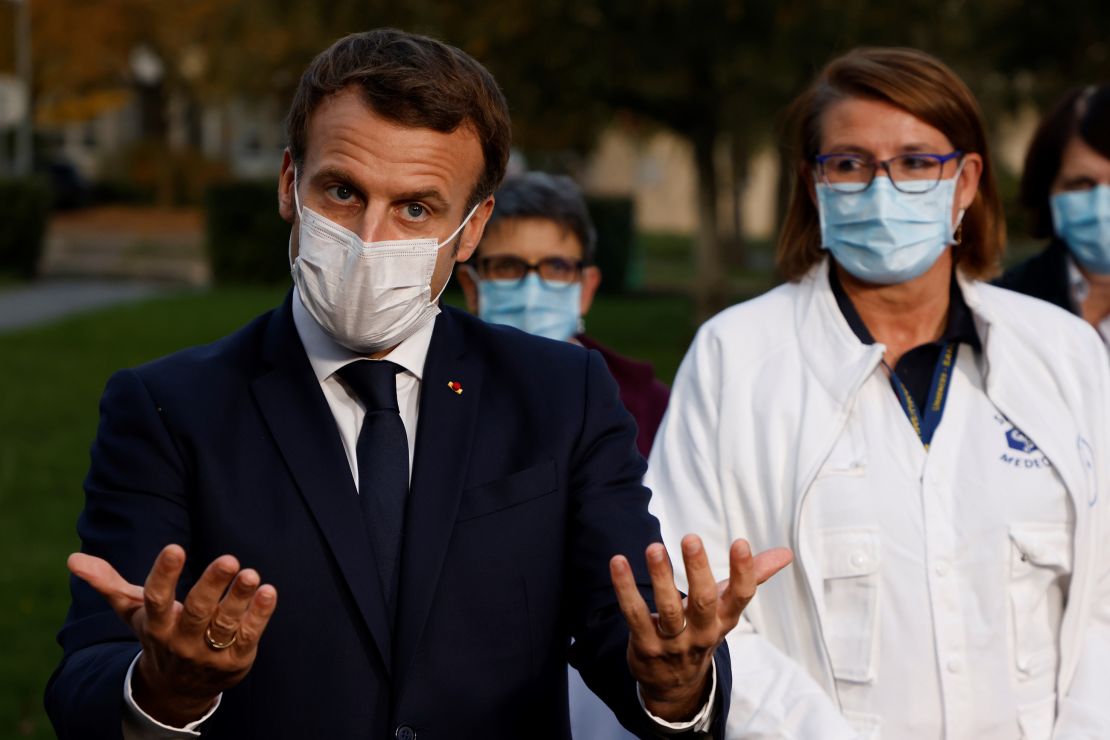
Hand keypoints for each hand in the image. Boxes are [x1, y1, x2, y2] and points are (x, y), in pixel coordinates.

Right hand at [67, 544, 276, 726]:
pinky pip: (249, 636)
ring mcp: (209, 652)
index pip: (156, 599)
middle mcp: (181, 640)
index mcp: (156, 625)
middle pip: (197, 611)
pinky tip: (268, 591)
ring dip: (239, 598)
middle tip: (229, 559)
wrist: (177, 690)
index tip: (175, 547)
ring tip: (251, 573)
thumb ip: (108, 584)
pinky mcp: (235, 660)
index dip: (164, 574)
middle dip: (212, 585)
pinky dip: (259, 614)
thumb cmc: (158, 635)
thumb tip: (73, 560)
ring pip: (225, 624)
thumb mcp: (133, 612)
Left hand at [610, 535, 792, 721]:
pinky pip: (634, 614)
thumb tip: (785, 553)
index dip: (744, 571)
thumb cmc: (703, 631)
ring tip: (654, 547)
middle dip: (698, 570)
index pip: (740, 596)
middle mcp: (702, 631)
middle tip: (691, 538)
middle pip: (704, 601)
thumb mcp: (728, 609)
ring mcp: (673, 641)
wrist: (674, 684)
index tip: (741, 543)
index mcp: (725, 619)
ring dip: (660, 576)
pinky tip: (618, 562)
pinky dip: (625, 588)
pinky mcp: (645, 644)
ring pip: (668, 609)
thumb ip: (753, 578)